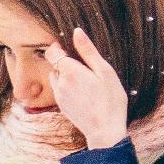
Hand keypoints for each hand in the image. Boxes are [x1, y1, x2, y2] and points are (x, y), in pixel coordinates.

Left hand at [45, 28, 129, 148]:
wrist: (105, 131)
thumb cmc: (110, 100)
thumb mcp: (104, 71)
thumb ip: (88, 50)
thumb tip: (76, 32)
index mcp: (70, 71)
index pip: (52, 52)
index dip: (59, 48)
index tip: (71, 50)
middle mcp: (60, 83)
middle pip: (54, 65)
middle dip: (65, 63)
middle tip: (85, 69)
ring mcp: (59, 96)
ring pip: (56, 78)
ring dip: (65, 76)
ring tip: (85, 82)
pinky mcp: (62, 106)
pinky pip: (59, 90)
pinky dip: (67, 88)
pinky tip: (84, 94)